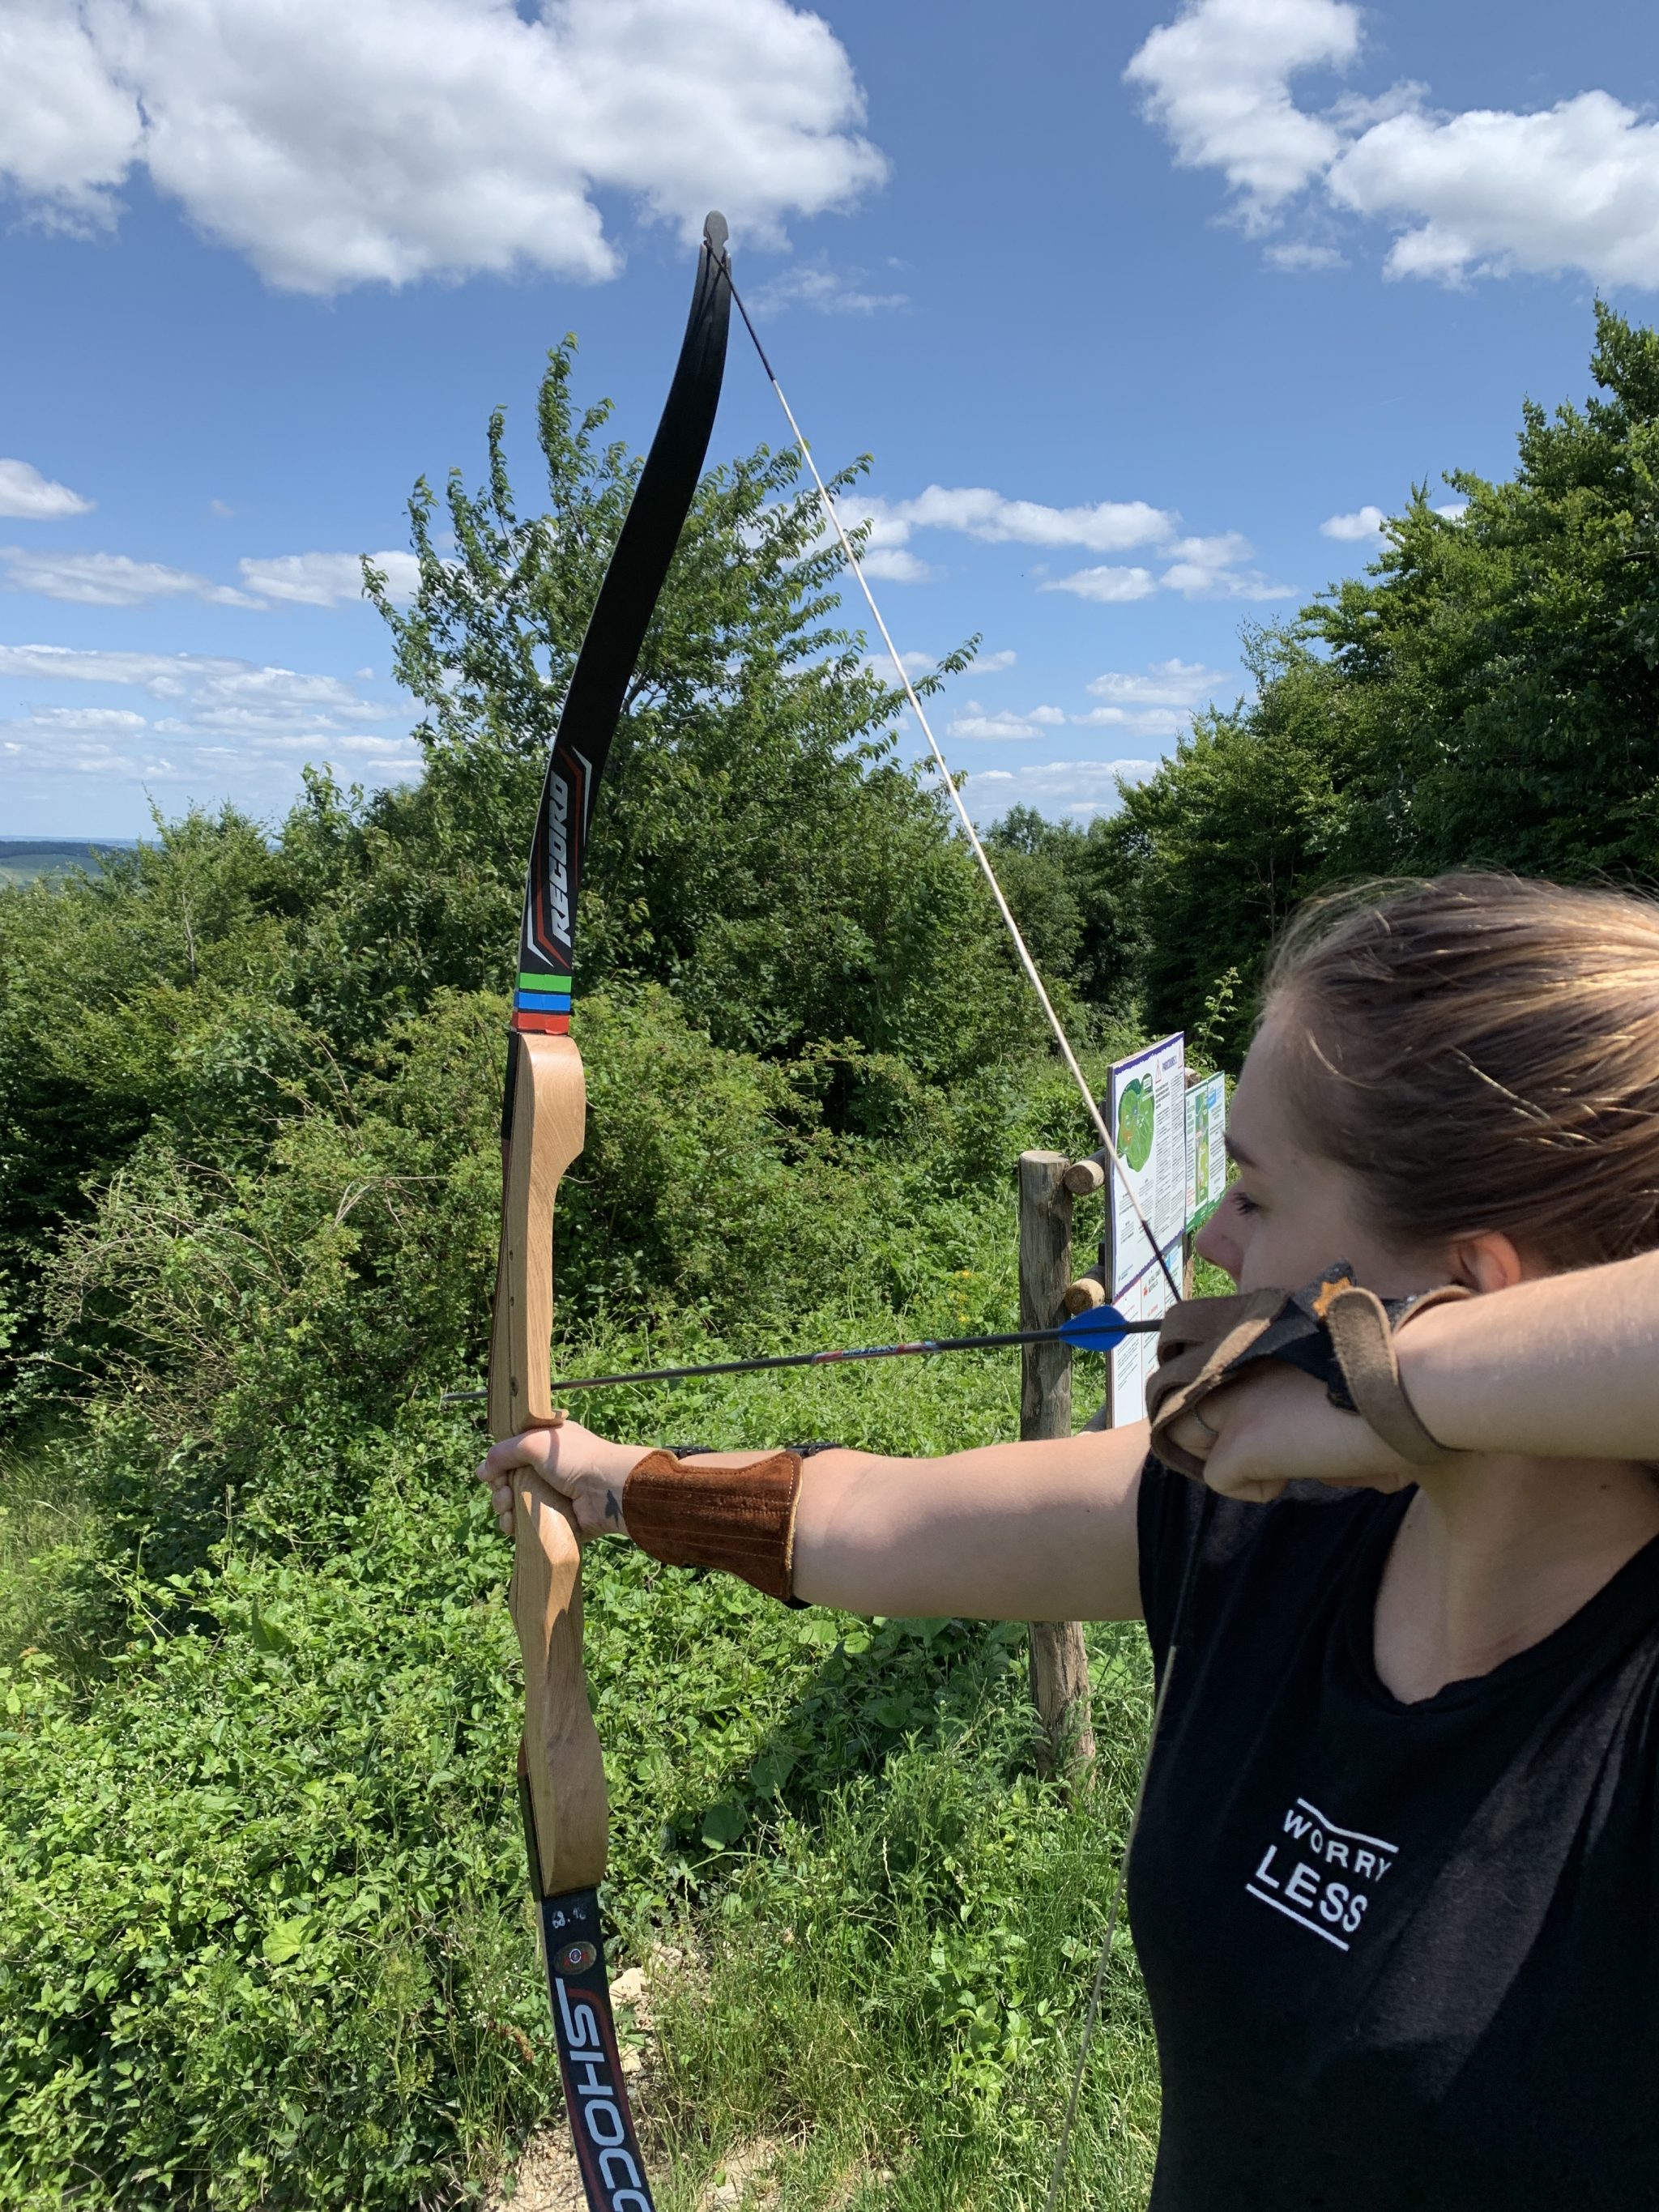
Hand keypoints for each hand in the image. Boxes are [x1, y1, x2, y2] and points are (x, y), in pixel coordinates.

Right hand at [474, 1415, 645, 1540]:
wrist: (607, 1489)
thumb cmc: (574, 1459)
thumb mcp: (534, 1442)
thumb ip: (503, 1452)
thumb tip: (482, 1471)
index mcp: (546, 1447)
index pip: (512, 1455)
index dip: (499, 1465)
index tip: (493, 1473)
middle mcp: (548, 1470)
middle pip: (509, 1481)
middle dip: (499, 1489)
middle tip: (503, 1492)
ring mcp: (552, 1496)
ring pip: (514, 1505)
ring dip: (503, 1508)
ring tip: (507, 1508)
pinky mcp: (555, 1521)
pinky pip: (526, 1525)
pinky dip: (514, 1525)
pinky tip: (512, 1524)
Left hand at [1167, 1361, 1421, 1503]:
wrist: (1417, 1383)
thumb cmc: (1406, 1382)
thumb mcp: (1345, 1377)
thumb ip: (1307, 1395)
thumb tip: (1305, 1430)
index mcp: (1264, 1334)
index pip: (1212, 1365)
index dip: (1230, 1400)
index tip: (1272, 1418)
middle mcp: (1241, 1358)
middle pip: (1186, 1398)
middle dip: (1215, 1430)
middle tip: (1268, 1449)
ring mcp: (1236, 1397)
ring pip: (1185, 1434)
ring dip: (1228, 1458)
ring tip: (1280, 1462)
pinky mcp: (1240, 1438)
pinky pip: (1217, 1478)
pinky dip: (1254, 1488)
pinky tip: (1294, 1475)